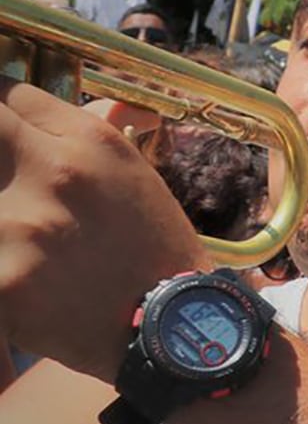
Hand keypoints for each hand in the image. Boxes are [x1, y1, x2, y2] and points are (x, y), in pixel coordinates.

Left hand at [0, 78, 206, 382]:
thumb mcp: (132, 174)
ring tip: (24, 232)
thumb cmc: (153, 248)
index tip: (6, 134)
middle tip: (11, 183)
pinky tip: (17, 273)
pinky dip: (0, 262)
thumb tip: (48, 107)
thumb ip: (86, 134)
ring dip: (1, 216)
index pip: (9, 94)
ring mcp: (19, 227)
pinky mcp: (1, 282)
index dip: (1, 113)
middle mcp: (54, 173)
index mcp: (89, 142)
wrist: (174, 328)